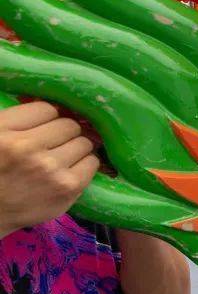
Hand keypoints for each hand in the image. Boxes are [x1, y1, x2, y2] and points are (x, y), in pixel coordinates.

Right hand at [0, 102, 97, 238]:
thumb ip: (18, 120)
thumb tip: (54, 106)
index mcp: (3, 131)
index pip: (46, 108)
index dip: (47, 118)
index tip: (43, 127)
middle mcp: (26, 147)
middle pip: (68, 125)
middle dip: (63, 133)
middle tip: (55, 144)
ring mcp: (49, 168)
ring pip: (84, 142)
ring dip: (76, 148)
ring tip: (62, 157)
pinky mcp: (68, 187)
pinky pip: (92, 162)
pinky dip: (85, 163)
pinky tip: (71, 169)